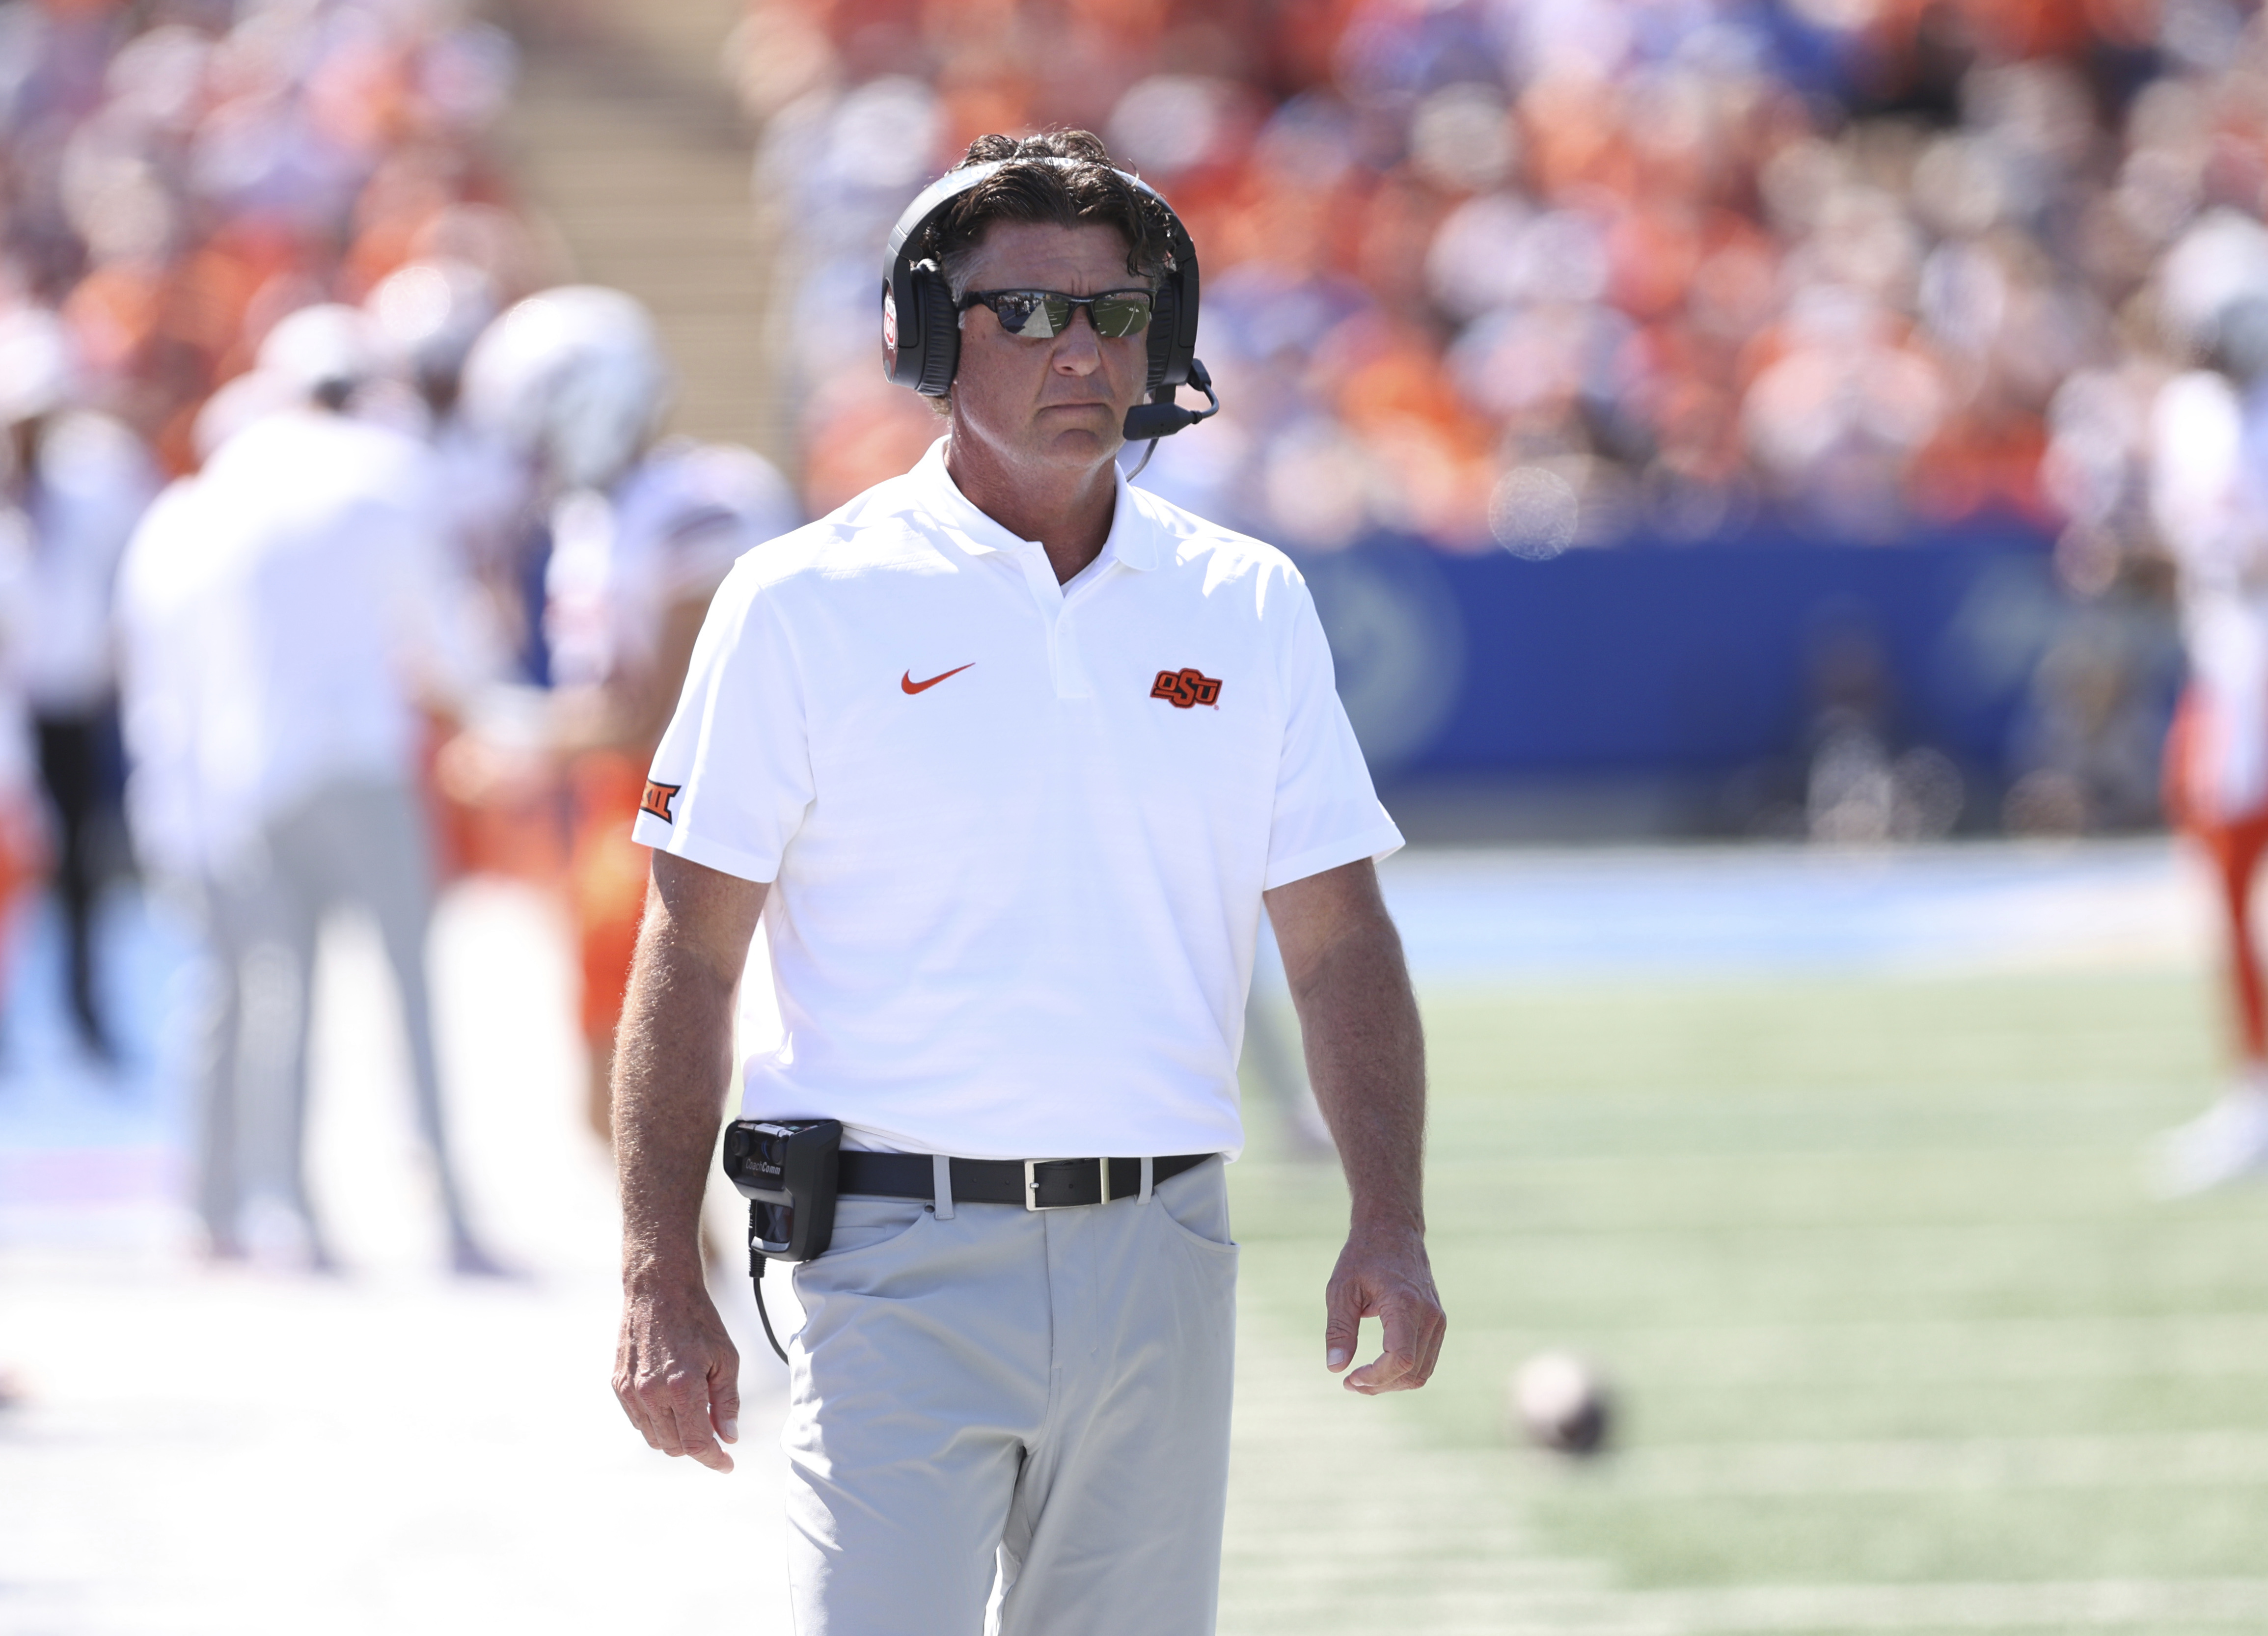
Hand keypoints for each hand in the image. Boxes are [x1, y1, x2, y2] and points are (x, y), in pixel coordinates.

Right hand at [614, 1281, 741, 1471]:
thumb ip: (727, 1401)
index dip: (713, 1459)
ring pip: (654, 1438)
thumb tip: (729, 1436)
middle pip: (675, 1446)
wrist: (659, 1291)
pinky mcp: (619, 1385)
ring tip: (693, 1413)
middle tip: (714, 1431)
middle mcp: (652, 1393)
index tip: (726, 1464)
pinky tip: (671, 1405)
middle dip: (697, 1446)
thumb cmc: (696, 1319)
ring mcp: (631, 1391)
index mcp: (682, 1386)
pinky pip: (638, 1421)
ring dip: (675, 1437)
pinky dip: (656, 1423)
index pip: (697, 1442)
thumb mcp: (725, 1358)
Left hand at [1323, 1223, 1444, 1393]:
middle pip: (1412, 1372)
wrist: (1393, 1229)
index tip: (1349, 1378)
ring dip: (1392, 1383)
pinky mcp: (1437, 1322)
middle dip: (1380, 1385)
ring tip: (1361, 1379)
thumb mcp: (1341, 1288)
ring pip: (1422, 1372)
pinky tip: (1379, 1368)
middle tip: (1349, 1382)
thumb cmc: (1363, 1256)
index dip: (1376, 1378)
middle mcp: (1429, 1314)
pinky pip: (1426, 1360)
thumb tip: (1335, 1369)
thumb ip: (1339, 1329)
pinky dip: (1404, 1372)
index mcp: (1404, 1304)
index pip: (1401, 1359)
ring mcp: (1438, 1319)